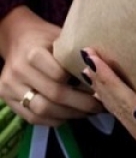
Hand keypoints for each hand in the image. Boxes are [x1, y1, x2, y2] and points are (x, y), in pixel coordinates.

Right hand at [0, 6, 103, 125]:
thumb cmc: (46, 38)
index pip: (60, 74)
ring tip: (89, 112)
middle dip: (81, 103)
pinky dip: (55, 119)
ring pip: (43, 110)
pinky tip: (71, 115)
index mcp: (33, 52)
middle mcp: (18, 71)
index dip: (82, 83)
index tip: (100, 86)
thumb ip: (76, 53)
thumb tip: (103, 70)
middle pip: (54, 95)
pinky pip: (33, 118)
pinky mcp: (7, 101)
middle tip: (101, 105)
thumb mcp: (62, 37)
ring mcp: (10, 88)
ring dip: (70, 114)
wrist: (17, 39)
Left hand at [81, 48, 135, 157]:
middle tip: (87, 56)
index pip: (129, 106)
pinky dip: (122, 107)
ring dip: (109, 95)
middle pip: (121, 112)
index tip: (94, 58)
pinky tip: (118, 98)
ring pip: (126, 119)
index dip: (110, 82)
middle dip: (103, 84)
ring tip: (94, 74)